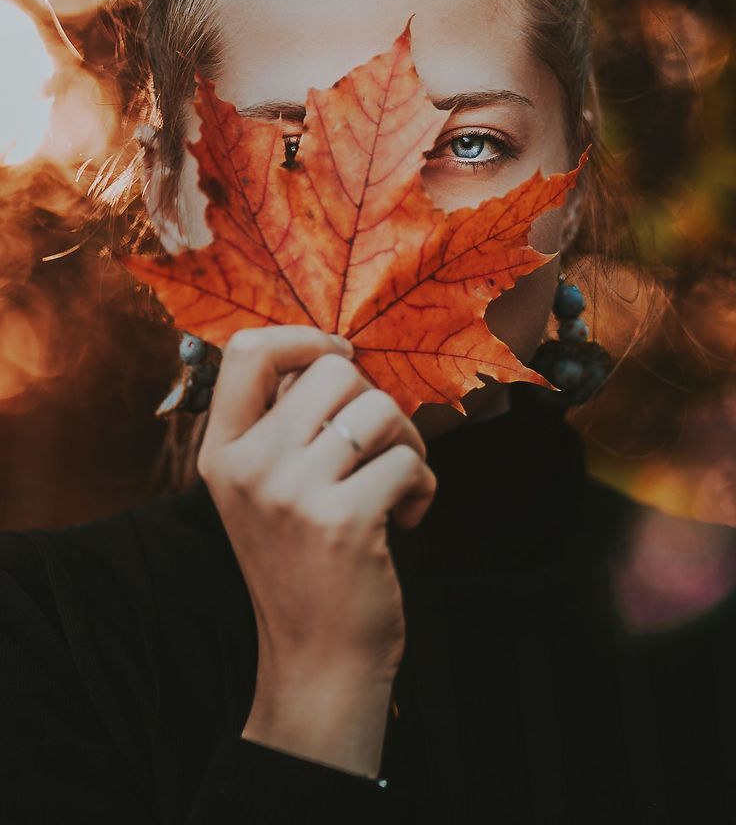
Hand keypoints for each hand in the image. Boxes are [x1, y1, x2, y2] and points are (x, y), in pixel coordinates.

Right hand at [196, 325, 435, 775]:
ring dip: (408, 442)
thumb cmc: (304, 562)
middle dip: (375, 401)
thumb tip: (332, 353)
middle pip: (333, 371)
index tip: (341, 360)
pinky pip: (410, 460)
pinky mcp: (344, 521)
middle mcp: (249, 465)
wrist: (317, 658)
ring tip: (397, 481)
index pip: (247, 350)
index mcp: (222, 451)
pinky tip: (407, 517)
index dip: (304, 338)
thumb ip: (281, 423)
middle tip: (378, 447)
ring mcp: (292, 493)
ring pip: (381, 409)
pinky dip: (425, 486)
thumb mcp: (263, 489)